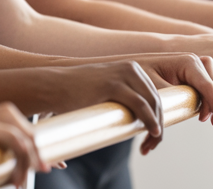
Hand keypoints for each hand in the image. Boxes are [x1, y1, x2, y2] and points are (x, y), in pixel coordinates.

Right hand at [44, 61, 164, 152]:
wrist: (53, 87)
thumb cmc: (76, 94)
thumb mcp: (106, 90)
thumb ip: (122, 99)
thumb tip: (136, 120)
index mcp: (131, 68)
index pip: (154, 95)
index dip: (158, 117)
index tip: (153, 136)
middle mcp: (130, 68)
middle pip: (156, 100)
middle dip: (159, 124)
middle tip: (152, 145)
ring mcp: (122, 74)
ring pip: (152, 103)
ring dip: (156, 126)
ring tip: (150, 144)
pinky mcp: (113, 84)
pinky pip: (141, 105)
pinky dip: (150, 121)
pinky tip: (153, 133)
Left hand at [129, 53, 212, 145]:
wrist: (127, 70)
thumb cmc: (138, 76)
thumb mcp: (154, 88)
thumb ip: (173, 98)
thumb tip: (187, 110)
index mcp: (187, 62)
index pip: (207, 84)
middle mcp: (193, 61)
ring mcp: (193, 67)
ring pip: (212, 85)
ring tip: (209, 120)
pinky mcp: (190, 75)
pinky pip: (205, 87)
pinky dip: (207, 100)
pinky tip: (204, 114)